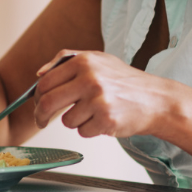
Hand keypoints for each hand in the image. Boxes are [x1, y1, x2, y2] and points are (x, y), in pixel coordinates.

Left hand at [33, 50, 175, 138]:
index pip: (45, 82)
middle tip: (42, 121)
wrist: (156, 100)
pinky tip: (104, 119)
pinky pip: (83, 132)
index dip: (36, 97)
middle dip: (40, 116)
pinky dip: (90, 130)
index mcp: (84, 61)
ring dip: (75, 121)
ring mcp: (98, 100)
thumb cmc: (125, 81)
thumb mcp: (98, 59)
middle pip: (47, 102)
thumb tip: (39, 73)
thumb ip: (66, 60)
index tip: (37, 105)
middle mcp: (90, 78)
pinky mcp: (106, 120)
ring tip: (94, 113)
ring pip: (66, 121)